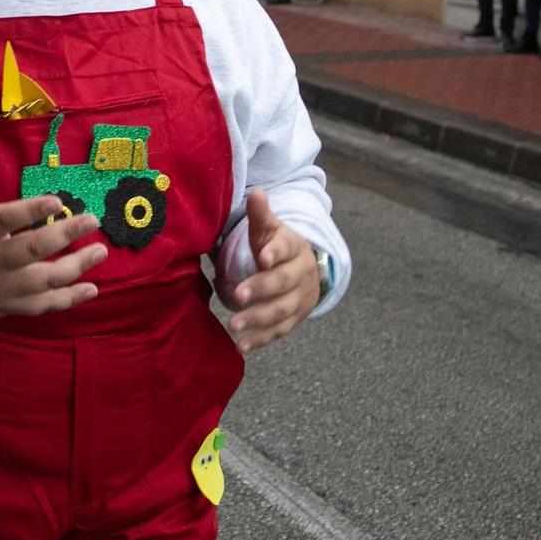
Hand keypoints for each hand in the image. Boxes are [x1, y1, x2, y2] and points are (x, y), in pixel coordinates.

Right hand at [0, 135, 106, 324]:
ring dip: (76, 267)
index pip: (2, 220)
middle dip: (64, 235)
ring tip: (101, 250)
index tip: (56, 200)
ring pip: (43, 281)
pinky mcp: (11, 306)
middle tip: (93, 220)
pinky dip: (68, 299)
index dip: (28, 211)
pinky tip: (91, 288)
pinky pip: (43, 306)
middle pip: (30, 250)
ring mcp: (2, 288)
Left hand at [228, 190, 320, 353]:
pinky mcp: (292, 320)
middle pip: (282, 283)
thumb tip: (256, 193)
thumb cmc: (279, 248)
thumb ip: (261, 215)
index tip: (263, 257)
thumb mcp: (271, 230)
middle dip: (261, 289)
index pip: (286, 248)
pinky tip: (240, 346)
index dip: (275, 253)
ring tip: (233, 326)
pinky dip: (260, 340)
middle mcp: (300, 276)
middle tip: (238, 295)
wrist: (307, 273)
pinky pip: (277, 331)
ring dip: (257, 320)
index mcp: (294, 249)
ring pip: (280, 311)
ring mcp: (298, 301)